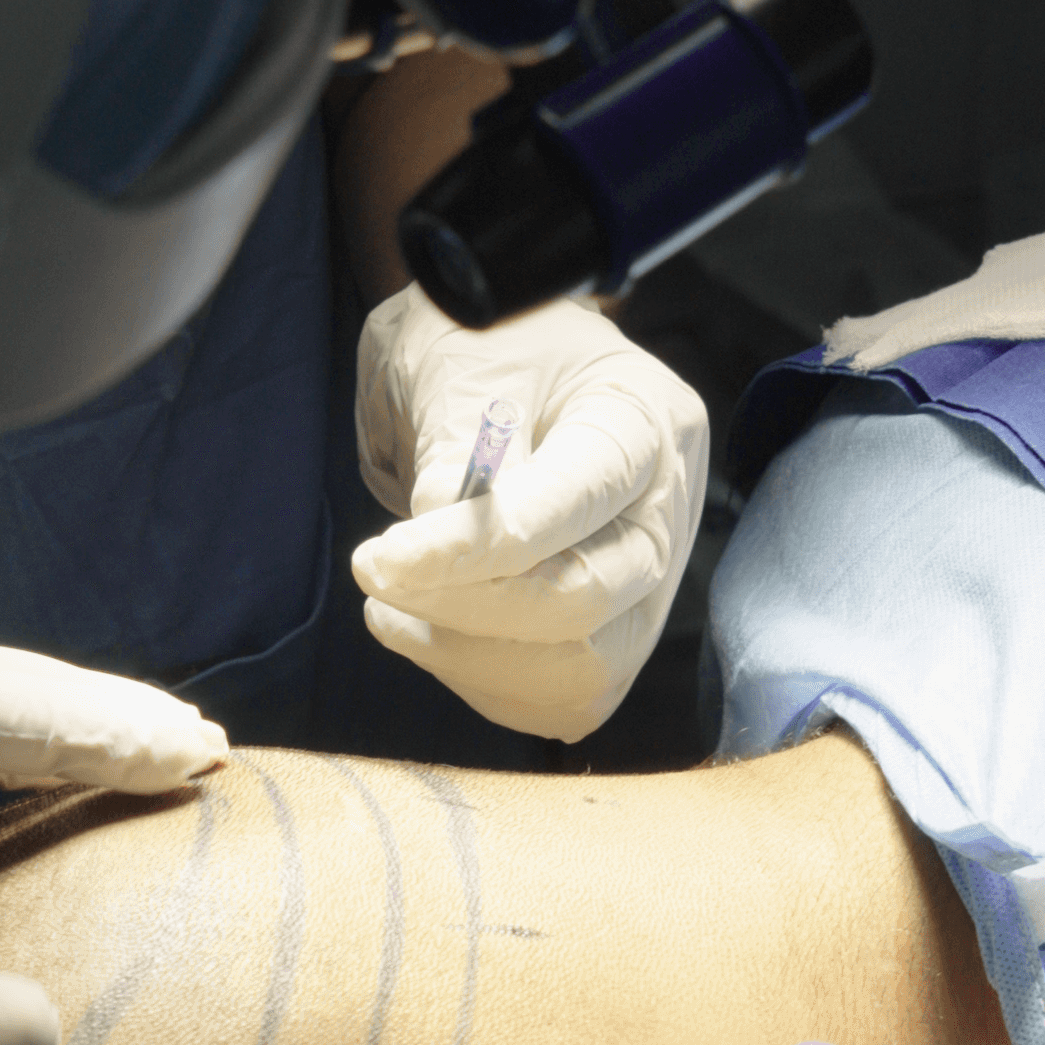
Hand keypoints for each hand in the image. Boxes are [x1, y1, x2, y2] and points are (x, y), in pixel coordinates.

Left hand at [350, 289, 708, 742]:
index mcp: (641, 417)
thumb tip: (439, 528)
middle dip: (466, 607)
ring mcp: (653, 581)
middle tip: (376, 577)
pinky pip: (563, 696)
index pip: (574, 503)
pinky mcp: (619, 635)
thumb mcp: (455, 362)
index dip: (472, 549)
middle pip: (588, 599)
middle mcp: (667, 506)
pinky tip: (433, 633)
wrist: (496, 365)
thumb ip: (453, 442)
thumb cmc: (479, 347)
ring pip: (581, 668)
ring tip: (393, 607)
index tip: (382, 560)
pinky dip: (486, 681)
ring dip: (469, 655)